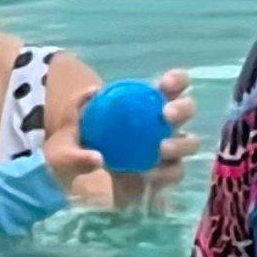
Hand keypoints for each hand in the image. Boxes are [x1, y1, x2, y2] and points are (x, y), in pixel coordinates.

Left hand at [44, 69, 198, 211]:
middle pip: (187, 110)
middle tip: (165, 116)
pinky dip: (167, 172)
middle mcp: (164, 123)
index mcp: (147, 103)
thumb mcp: (67, 123)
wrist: (79, 175)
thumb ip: (76, 110)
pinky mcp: (165, 173)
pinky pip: (175, 171)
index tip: (164, 86)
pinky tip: (151, 175)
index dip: (176, 81)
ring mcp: (168, 149)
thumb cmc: (77, 142)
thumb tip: (92, 92)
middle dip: (182, 109)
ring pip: (189, 142)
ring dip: (180, 144)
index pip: (171, 85)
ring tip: (162, 149)